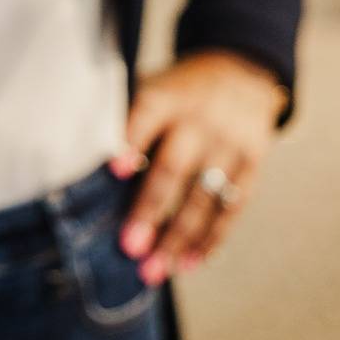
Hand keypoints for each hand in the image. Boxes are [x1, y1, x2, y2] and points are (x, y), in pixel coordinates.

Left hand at [108, 50, 285, 284]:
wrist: (242, 71)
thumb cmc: (178, 90)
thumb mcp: (154, 86)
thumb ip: (127, 118)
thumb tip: (86, 165)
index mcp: (167, 95)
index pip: (146, 116)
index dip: (130, 142)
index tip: (115, 171)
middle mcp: (200, 119)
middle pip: (174, 168)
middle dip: (150, 210)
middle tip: (129, 247)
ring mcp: (230, 143)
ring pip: (204, 197)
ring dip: (179, 237)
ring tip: (156, 269)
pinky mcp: (253, 163)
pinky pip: (233, 207)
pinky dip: (211, 238)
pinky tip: (191, 262)